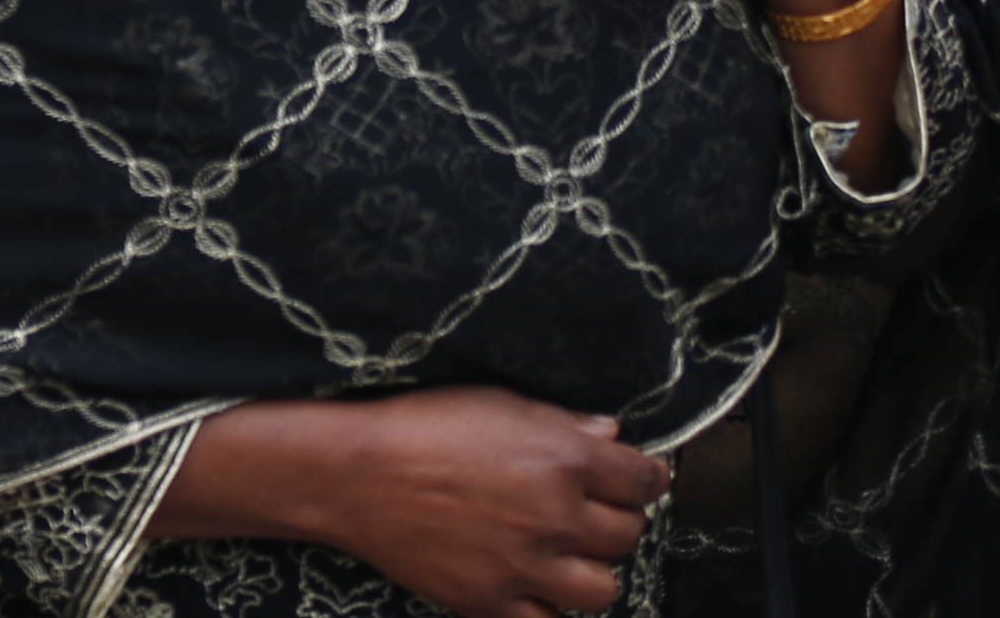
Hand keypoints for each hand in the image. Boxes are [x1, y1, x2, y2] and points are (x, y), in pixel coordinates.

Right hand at [160, 389, 662, 616]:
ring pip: (603, 588)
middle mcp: (555, 516)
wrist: (354, 473)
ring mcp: (526, 565)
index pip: (642, 479)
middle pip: (628, 534)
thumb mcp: (494, 402)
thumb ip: (559, 421)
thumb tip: (610, 433)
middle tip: (593, 510)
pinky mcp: (494, 601)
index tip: (639, 478)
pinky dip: (548, 604)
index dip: (646, 477)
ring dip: (592, 569)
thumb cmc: (421, 425)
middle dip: (618, 519)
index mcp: (561, 459)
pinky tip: (531, 581)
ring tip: (566, 553)